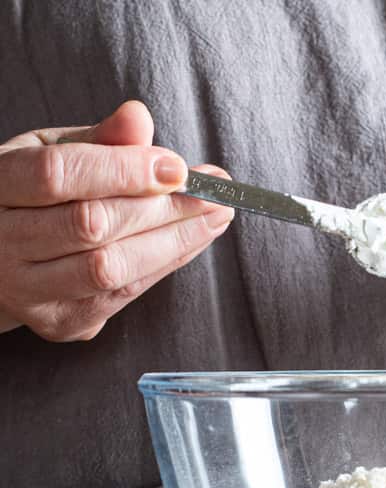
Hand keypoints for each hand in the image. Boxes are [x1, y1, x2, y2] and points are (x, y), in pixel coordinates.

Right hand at [0, 101, 233, 340]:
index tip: (178, 167)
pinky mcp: (61, 322)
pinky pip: (124, 295)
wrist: (0, 259)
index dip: (122, 170)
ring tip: (215, 216)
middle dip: (164, 208)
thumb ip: (98, 140)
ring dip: (175, 242)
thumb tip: (138, 118)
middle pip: (91, 225)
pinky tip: (192, 240)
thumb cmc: (32, 196)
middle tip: (215, 193)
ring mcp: (28, 292)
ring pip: (111, 268)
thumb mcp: (51, 153)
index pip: (57, 175)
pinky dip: (165, 264)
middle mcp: (1, 245)